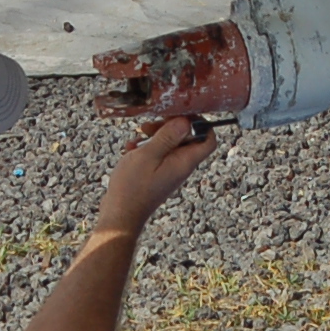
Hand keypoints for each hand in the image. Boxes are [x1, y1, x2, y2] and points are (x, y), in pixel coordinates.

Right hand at [97, 115, 220, 233]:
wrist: (121, 214)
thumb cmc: (133, 188)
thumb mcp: (148, 155)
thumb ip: (168, 137)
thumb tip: (186, 122)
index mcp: (184, 162)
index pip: (208, 140)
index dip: (200, 123)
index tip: (180, 115)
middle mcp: (181, 166)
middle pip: (187, 138)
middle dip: (169, 127)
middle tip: (151, 126)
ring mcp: (169, 171)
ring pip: (170, 145)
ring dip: (155, 136)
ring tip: (138, 137)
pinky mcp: (158, 174)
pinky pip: (158, 154)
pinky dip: (146, 148)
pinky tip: (131, 150)